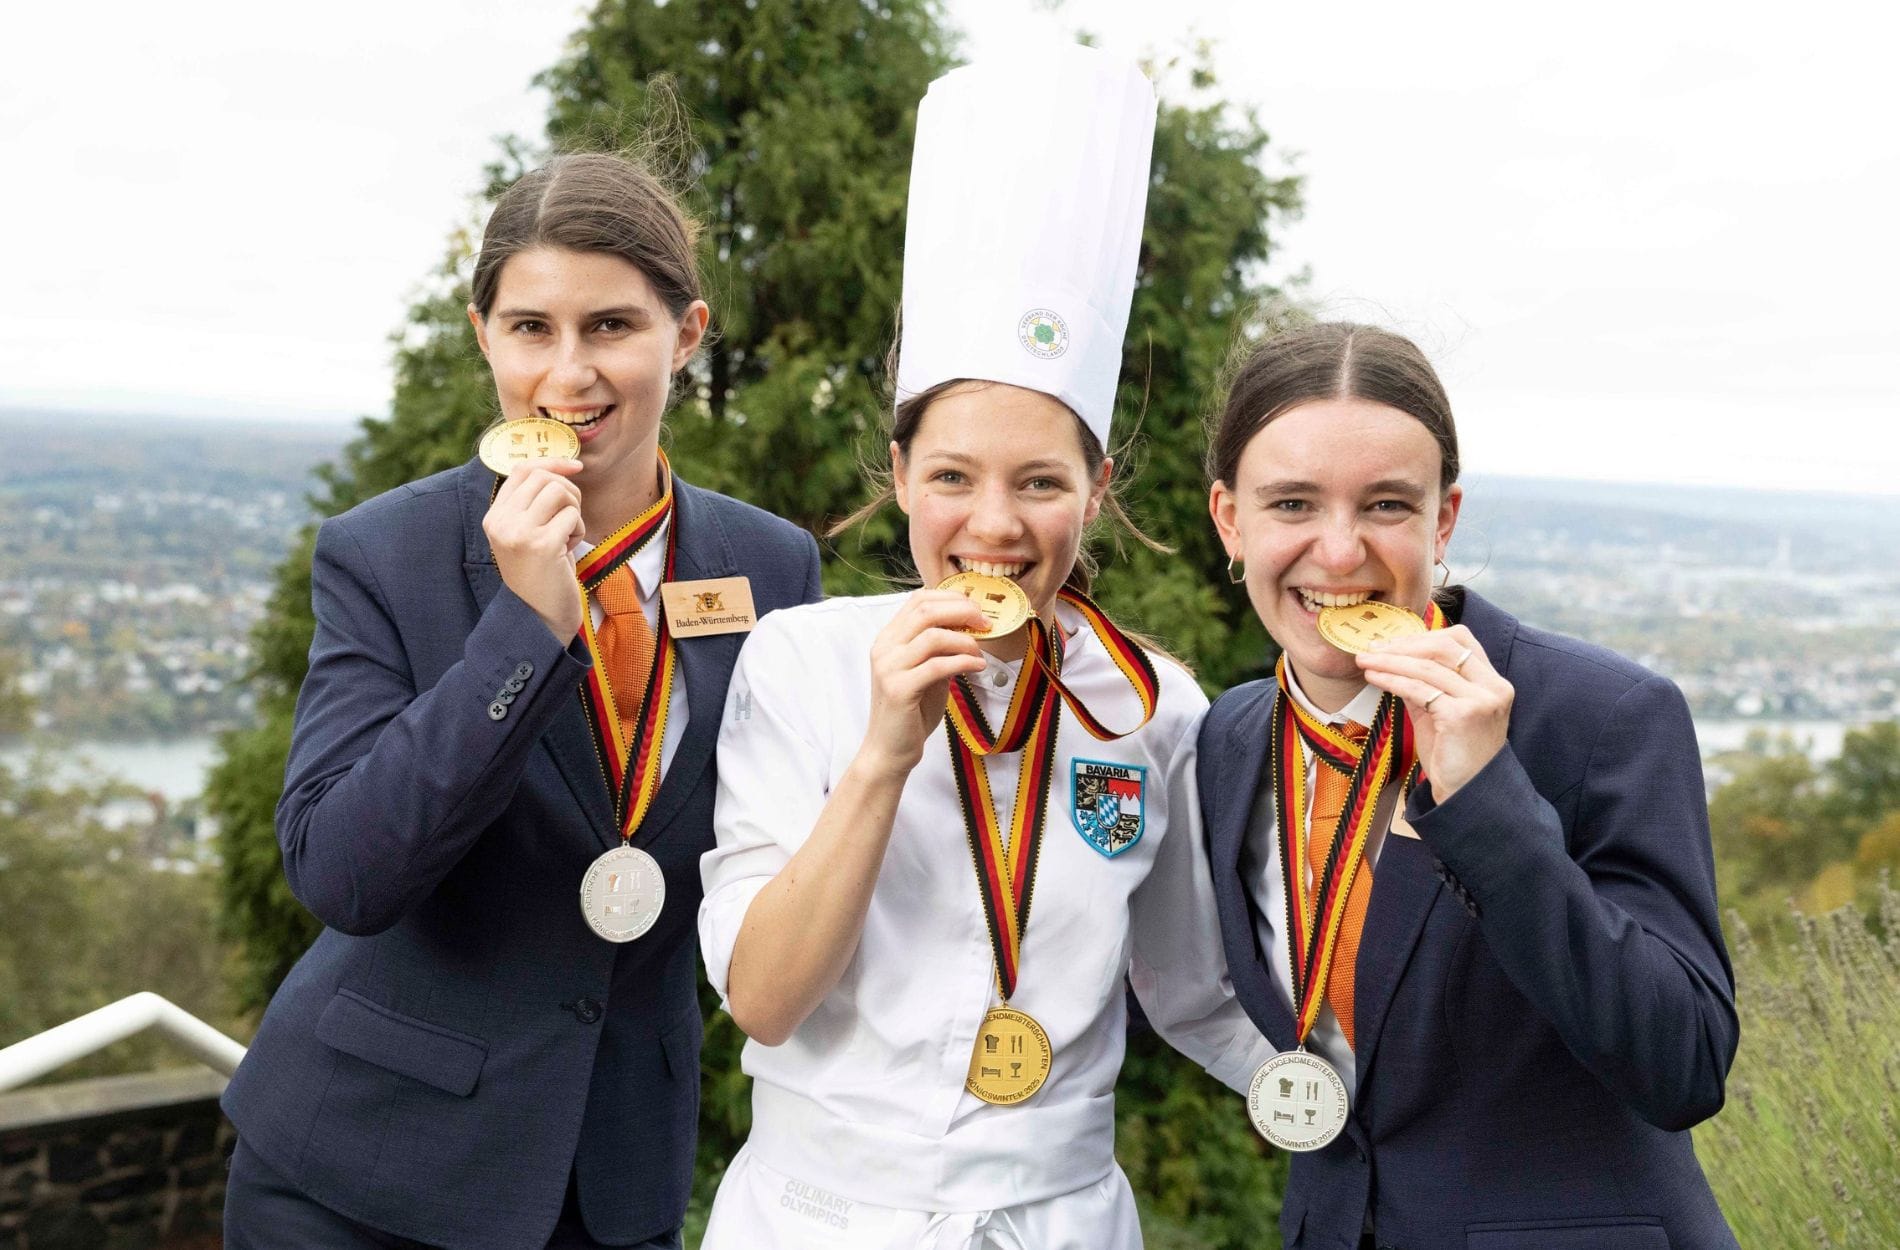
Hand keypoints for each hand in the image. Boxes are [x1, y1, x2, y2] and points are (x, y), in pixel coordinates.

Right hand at [483, 459, 585, 640]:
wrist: (541, 615)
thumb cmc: (543, 571)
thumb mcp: (529, 532)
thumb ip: (536, 501)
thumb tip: (568, 465)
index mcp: (494, 516)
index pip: (523, 469)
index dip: (553, 463)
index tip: (577, 467)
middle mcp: (500, 522)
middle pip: (544, 477)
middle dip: (569, 492)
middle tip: (571, 519)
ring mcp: (518, 533)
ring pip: (560, 491)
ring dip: (574, 511)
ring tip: (567, 536)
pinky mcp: (541, 545)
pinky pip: (572, 515)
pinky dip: (578, 530)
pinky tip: (568, 550)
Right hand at [856, 589, 988, 778]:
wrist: (889, 750)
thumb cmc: (911, 711)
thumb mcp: (927, 671)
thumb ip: (940, 648)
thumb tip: (971, 627)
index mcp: (889, 638)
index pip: (919, 599)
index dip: (951, 598)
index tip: (977, 609)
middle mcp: (884, 648)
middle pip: (926, 611)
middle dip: (962, 612)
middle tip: (985, 623)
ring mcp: (889, 667)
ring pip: (933, 636)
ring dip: (965, 641)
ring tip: (980, 653)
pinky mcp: (899, 689)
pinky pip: (938, 666)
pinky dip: (963, 662)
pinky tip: (977, 667)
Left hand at [1356, 624, 1512, 799]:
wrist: (1466, 794)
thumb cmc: (1453, 755)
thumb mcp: (1440, 712)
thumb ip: (1425, 685)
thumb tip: (1393, 660)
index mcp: (1492, 681)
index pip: (1461, 640)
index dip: (1424, 636)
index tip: (1392, 642)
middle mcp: (1493, 687)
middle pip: (1444, 647)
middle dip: (1403, 645)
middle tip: (1371, 649)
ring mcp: (1481, 700)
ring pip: (1427, 667)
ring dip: (1390, 661)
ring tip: (1364, 661)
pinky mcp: (1463, 715)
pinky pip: (1420, 690)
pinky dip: (1392, 680)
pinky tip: (1374, 678)